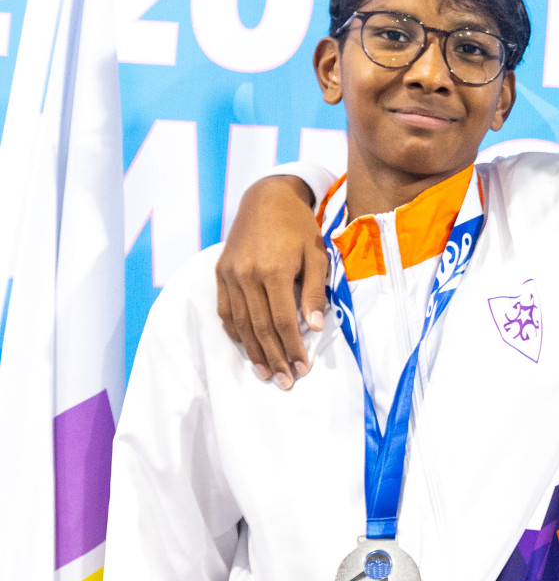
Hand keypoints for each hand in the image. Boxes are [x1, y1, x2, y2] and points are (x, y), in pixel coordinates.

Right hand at [214, 176, 328, 387]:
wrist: (267, 198)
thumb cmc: (298, 228)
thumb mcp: (316, 256)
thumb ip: (315, 292)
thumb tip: (313, 328)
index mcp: (273, 271)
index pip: (283, 321)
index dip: (293, 348)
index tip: (304, 369)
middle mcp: (247, 275)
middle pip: (260, 328)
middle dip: (274, 358)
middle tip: (286, 382)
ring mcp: (230, 274)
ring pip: (241, 323)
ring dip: (254, 352)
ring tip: (266, 373)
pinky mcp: (220, 272)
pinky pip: (226, 310)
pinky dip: (236, 332)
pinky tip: (247, 348)